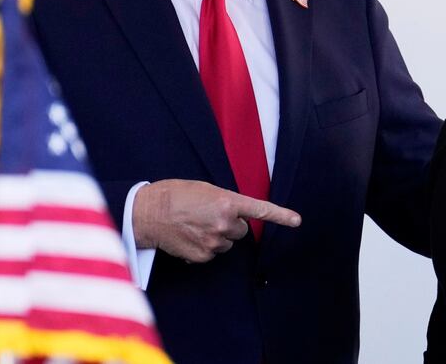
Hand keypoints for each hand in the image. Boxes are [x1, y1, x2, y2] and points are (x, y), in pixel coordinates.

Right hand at [132, 179, 301, 262]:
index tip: (297, 221)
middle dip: (231, 224)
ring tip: (195, 225)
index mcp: (227, 202)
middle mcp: (225, 223)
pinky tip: (189, 236)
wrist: (148, 213)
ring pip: (227, 243)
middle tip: (209, 216)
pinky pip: (212, 253)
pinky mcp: (203, 256)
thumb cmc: (175, 195)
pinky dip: (204, 247)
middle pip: (241, 230)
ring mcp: (215, 242)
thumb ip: (225, 201)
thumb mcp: (205, 189)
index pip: (260, 210)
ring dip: (217, 236)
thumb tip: (235, 214)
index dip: (281, 216)